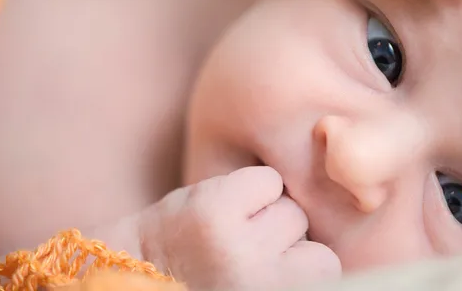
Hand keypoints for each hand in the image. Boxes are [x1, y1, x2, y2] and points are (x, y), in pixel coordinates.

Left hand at [140, 166, 341, 289]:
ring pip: (290, 205)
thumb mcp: (256, 284)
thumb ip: (293, 270)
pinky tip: (219, 207)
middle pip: (307, 232)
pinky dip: (248, 188)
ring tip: (229, 227)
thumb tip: (332, 233)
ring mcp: (237, 246)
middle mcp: (260, 283)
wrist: (128, 278)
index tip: (269, 264)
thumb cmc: (203, 281)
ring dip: (265, 210)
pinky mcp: (215, 211)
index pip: (327, 266)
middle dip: (281, 235)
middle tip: (241, 249)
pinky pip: (266, 181)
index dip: (298, 259)